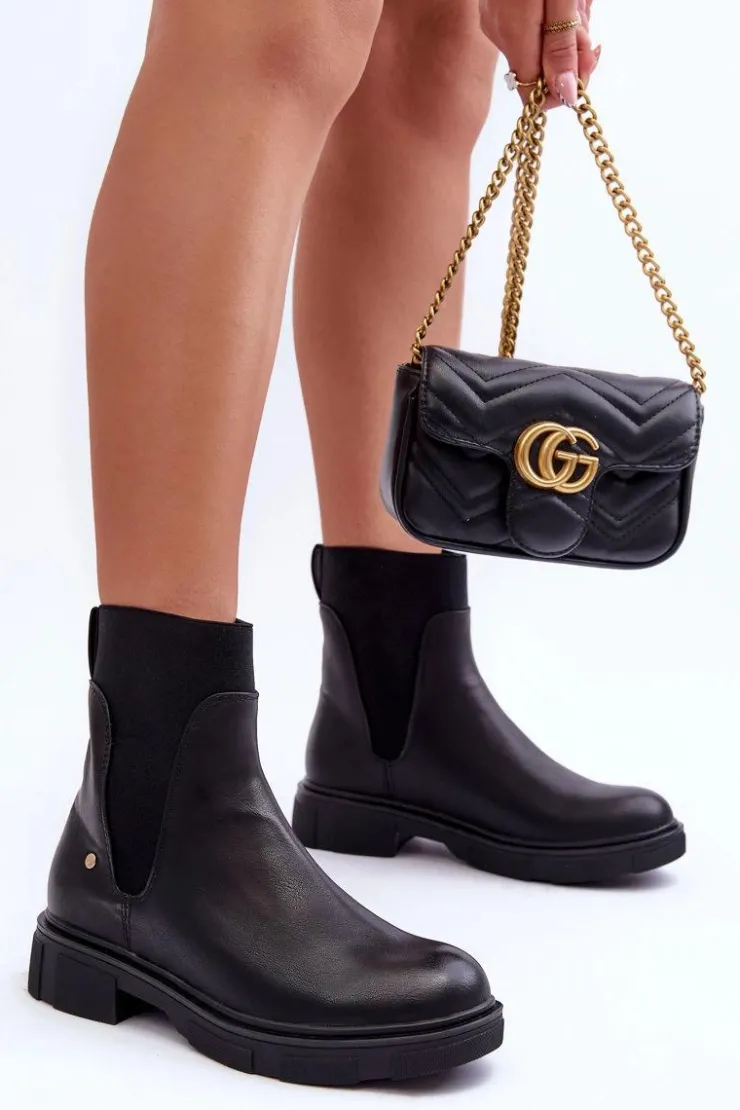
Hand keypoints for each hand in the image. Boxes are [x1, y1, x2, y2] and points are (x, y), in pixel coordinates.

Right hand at [479, 0, 599, 108]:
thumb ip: (562, 45)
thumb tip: (566, 94)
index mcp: (514, 35)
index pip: (535, 95)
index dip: (564, 85)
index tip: (586, 58)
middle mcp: (499, 36)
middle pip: (540, 71)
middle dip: (570, 51)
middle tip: (582, 17)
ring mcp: (495, 24)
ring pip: (537, 50)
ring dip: (564, 31)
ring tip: (572, 1)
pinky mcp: (498, 12)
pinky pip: (530, 31)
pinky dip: (551, 21)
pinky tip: (560, 1)